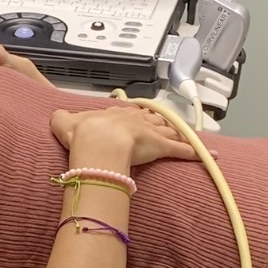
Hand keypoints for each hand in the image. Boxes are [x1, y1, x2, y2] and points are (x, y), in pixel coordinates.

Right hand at [50, 105, 199, 166]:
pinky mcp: (163, 147)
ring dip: (178, 133)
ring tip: (187, 135)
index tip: (137, 117)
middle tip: (164, 125)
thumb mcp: (63, 121)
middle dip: (159, 121)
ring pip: (169, 130)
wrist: (98, 141)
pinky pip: (184, 150)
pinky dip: (198, 152)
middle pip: (152, 118)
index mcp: (113, 113)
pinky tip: (210, 155)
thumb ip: (60, 118)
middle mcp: (135, 119)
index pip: (128, 112)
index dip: (134, 115)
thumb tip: (57, 116)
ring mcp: (151, 132)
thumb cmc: (83, 133)